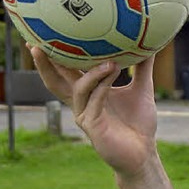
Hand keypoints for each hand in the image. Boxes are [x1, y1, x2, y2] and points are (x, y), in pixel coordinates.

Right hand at [31, 47, 157, 177]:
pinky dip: (102, 86)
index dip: (53, 56)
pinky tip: (113, 72)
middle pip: (56, 81)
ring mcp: (85, 115)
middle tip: (39, 42)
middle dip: (46, 63)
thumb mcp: (142, 89)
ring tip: (109, 61)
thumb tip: (149, 45)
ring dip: (92, 73)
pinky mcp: (92, 127)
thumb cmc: (139, 123)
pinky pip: (94, 102)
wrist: (144, 152)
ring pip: (78, 89)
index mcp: (90, 94)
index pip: (65, 72)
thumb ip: (143, 68)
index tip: (45, 35)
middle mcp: (82, 103)